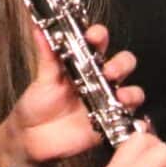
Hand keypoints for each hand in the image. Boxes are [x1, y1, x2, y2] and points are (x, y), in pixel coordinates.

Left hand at [8, 23, 141, 166]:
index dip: (100, 36)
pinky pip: (128, 120)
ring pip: (132, 91)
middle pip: (123, 64)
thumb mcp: (42, 78)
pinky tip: (128, 119)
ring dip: (131, 92)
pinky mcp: (108, 123)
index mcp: (83, 64)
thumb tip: (38, 28)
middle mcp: (99, 80)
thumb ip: (46, 54)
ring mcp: (106, 102)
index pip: (99, 43)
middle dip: (121, 64)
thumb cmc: (37, 105)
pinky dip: (134, 120)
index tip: (93, 36)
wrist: (31, 138)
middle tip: (108, 70)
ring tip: (120, 96)